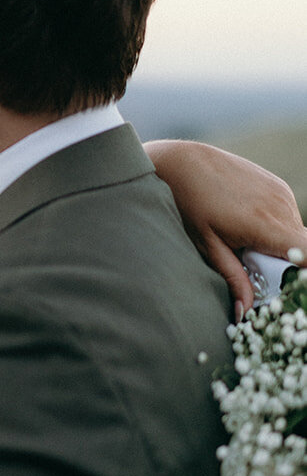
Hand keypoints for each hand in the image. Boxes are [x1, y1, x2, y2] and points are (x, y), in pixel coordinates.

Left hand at [147, 139, 306, 318]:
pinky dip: (277, 228)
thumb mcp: (208, 246)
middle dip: (289, 265)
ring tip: (246, 244)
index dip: (305, 275)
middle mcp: (280, 206)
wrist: (182, 163)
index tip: (294, 287)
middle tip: (258, 269)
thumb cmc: (190, 205)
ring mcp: (281, 192)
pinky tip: (248, 225)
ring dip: (281, 246)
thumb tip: (245, 313)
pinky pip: (288, 216)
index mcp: (265, 224)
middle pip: (304, 247)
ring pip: (297, 232)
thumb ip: (233, 278)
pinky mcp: (278, 185)